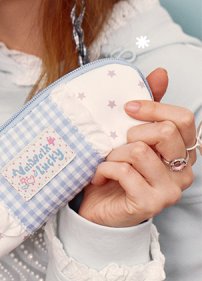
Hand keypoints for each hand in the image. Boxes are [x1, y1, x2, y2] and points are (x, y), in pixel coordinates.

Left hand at [79, 68, 195, 226]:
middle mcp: (183, 171)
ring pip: (139, 150)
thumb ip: (148, 106)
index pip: (183, 118)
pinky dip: (104, 168)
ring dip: (113, 153)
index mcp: (182, 151)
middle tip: (117, 143)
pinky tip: (101, 175)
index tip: (127, 108)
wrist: (98, 207)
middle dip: (131, 132)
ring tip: (107, 161)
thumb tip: (160, 72)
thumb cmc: (117, 168)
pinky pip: (124, 171)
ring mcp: (169, 190)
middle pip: (164, 132)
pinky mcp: (149, 204)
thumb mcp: (130, 132)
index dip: (154, 107)